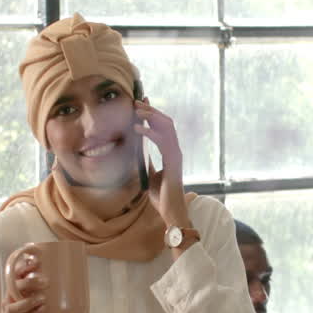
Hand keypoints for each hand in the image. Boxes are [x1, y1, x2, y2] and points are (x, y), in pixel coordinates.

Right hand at [2, 246, 53, 312]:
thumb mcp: (47, 306)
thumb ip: (54, 294)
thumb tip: (76, 279)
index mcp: (15, 295)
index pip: (14, 277)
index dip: (22, 267)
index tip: (36, 260)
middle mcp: (9, 304)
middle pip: (12, 289)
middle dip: (28, 282)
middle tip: (45, 280)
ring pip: (13, 305)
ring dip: (28, 300)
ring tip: (43, 297)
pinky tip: (42, 312)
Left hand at [133, 99, 189, 226]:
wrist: (170, 211)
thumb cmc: (161, 196)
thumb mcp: (149, 175)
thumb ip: (146, 162)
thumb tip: (137, 153)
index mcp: (171, 152)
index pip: (163, 127)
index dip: (153, 113)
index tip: (141, 104)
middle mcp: (176, 150)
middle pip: (166, 121)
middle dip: (151, 109)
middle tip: (136, 101)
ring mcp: (176, 154)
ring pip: (166, 126)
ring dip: (150, 115)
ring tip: (135, 110)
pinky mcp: (173, 161)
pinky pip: (162, 141)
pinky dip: (149, 132)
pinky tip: (136, 128)